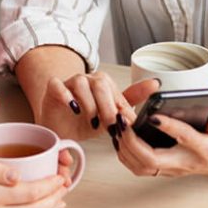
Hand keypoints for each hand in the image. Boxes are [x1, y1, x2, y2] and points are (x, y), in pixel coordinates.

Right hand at [35, 72, 158, 141]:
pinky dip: (66, 96)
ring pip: (81, 83)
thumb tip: (154, 84)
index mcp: (103, 83)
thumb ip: (129, 102)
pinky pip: (58, 85)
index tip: (124, 123)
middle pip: (100, 85)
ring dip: (89, 105)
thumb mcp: (110, 116)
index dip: (121, 108)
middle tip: (109, 126)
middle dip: (107, 107)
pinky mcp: (53, 88)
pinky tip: (73, 109)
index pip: (116, 91)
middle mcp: (87, 79)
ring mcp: (69, 82)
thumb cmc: (84, 121)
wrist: (59, 128)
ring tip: (91, 123)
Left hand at [112, 109, 207, 177]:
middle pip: (153, 160)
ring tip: (117, 126)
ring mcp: (173, 169)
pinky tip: (120, 138)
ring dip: (125, 148)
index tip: (153, 116)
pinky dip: (126, 154)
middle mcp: (185, 163)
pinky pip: (140, 167)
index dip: (168, 127)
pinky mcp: (165, 170)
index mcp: (204, 150)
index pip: (184, 138)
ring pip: (142, 167)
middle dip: (133, 142)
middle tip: (123, 122)